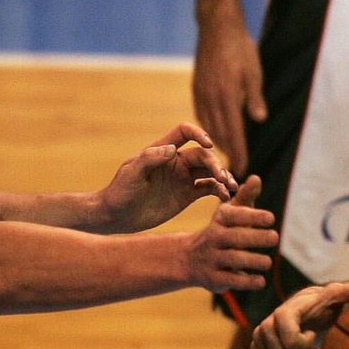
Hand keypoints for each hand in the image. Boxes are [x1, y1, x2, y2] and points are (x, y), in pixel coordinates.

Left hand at [98, 123, 236, 232]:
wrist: (117, 216)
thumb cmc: (120, 192)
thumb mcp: (131, 174)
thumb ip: (149, 159)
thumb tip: (171, 149)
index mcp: (162, 151)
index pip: (184, 132)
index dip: (198, 133)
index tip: (208, 144)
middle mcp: (176, 162)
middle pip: (203, 155)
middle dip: (216, 164)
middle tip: (223, 178)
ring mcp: (183, 178)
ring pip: (210, 171)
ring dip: (223, 176)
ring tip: (232, 188)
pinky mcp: (187, 195)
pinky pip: (209, 189)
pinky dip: (220, 191)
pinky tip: (226, 198)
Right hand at [184, 176, 278, 292]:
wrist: (188, 259)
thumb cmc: (220, 232)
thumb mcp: (229, 214)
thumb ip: (245, 198)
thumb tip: (256, 178)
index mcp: (219, 220)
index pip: (234, 215)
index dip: (252, 215)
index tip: (271, 218)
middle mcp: (213, 238)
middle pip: (234, 237)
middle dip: (255, 237)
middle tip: (275, 237)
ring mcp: (212, 259)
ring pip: (233, 259)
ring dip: (252, 260)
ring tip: (268, 262)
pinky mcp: (213, 279)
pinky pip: (230, 280)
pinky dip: (246, 282)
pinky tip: (261, 281)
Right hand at [192, 14, 266, 175]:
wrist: (217, 27)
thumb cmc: (240, 47)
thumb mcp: (253, 71)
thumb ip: (255, 97)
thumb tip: (260, 119)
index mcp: (227, 96)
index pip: (234, 132)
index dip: (239, 151)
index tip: (243, 167)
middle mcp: (211, 98)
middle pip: (219, 134)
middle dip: (227, 153)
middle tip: (233, 171)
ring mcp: (201, 93)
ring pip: (208, 125)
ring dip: (216, 143)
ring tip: (223, 158)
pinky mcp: (197, 87)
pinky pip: (201, 114)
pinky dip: (207, 127)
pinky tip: (212, 134)